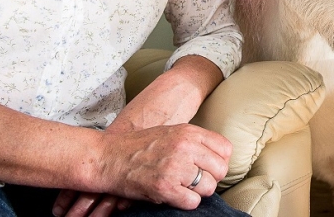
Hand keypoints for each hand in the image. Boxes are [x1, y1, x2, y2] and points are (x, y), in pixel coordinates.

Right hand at [53, 55, 226, 215]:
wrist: (108, 157)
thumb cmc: (139, 146)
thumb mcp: (171, 132)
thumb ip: (194, 141)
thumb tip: (217, 157)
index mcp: (189, 132)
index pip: (225, 149)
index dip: (219, 161)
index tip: (209, 167)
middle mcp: (186, 147)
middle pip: (220, 170)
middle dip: (211, 178)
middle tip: (196, 181)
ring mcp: (175, 167)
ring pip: (208, 188)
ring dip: (198, 192)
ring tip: (183, 188)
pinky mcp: (164, 187)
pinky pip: (192, 202)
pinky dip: (186, 202)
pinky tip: (174, 195)